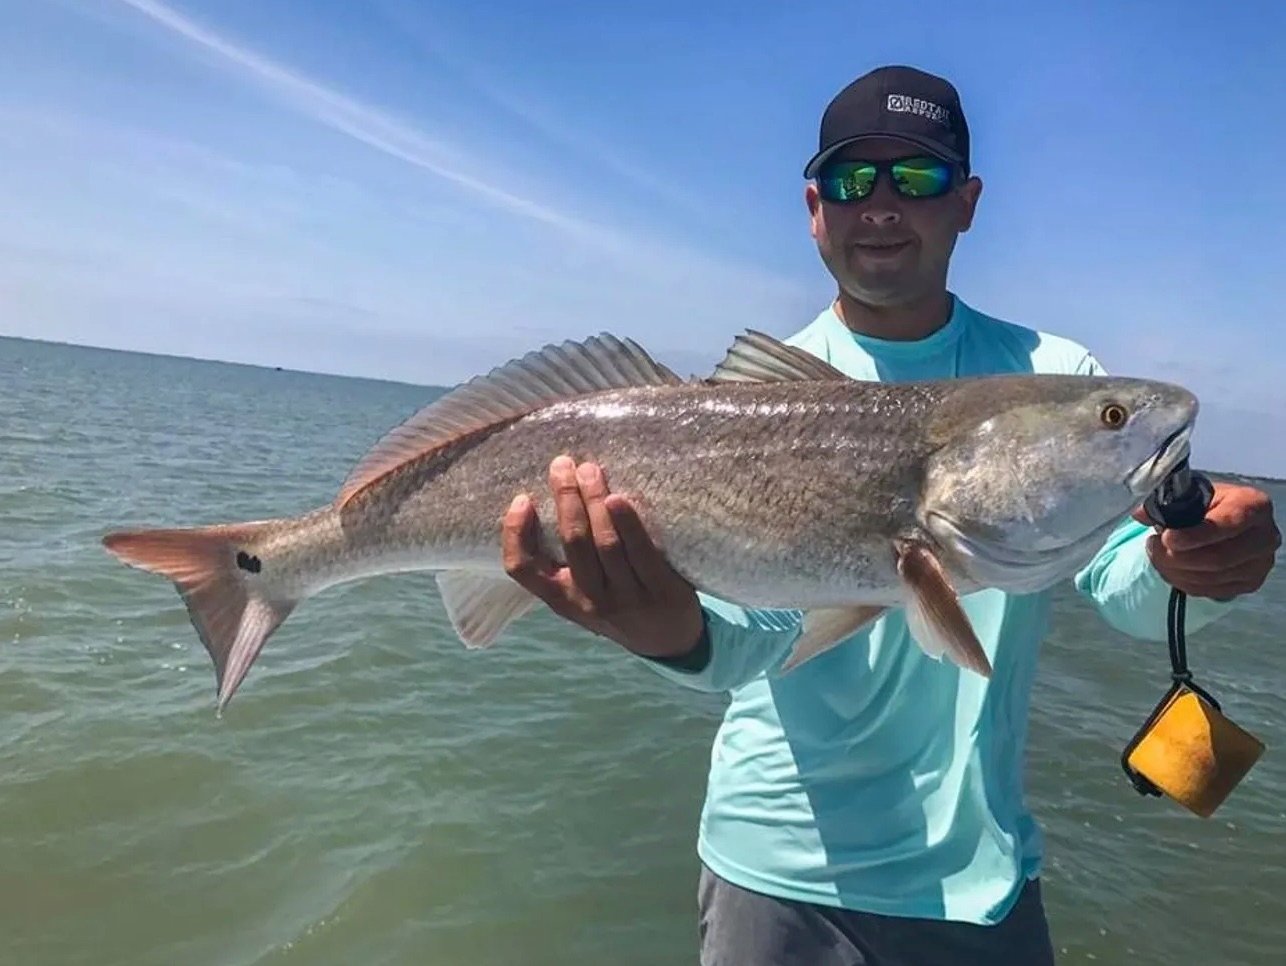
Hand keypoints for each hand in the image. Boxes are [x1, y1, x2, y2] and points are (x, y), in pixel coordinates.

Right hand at [501, 455, 704, 658]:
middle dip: (565, 498)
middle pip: (572, 543)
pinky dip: (627, 523)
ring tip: (589, 470)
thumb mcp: (583, 594)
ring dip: (594, 501)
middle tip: (562, 464)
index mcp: (563, 599)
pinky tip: (618, 498)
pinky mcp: (661, 592)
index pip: (523, 570)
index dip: (516, 534)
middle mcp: (590, 601)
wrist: (669, 642)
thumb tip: (554, 496)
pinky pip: (640, 552)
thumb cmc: (619, 603)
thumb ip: (567, 561)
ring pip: (604, 544)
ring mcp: (626, 599)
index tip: (522, 499)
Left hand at [1133, 482, 1280, 598]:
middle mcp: (1265, 536)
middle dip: (1177, 557)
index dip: (1195, 535)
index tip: (1167, 537)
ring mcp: (1260, 563)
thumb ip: (1165, 502)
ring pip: (1211, 578)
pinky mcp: (1249, 583)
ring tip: (1156, 556)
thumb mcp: (1188, 494)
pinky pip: (1211, 590)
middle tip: (1152, 548)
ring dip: (1175, 571)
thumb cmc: (1206, 505)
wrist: (1220, 522)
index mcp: (1254, 505)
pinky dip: (1183, 582)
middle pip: (1219, 558)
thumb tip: (1140, 514)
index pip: (1228, 523)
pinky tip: (1171, 568)